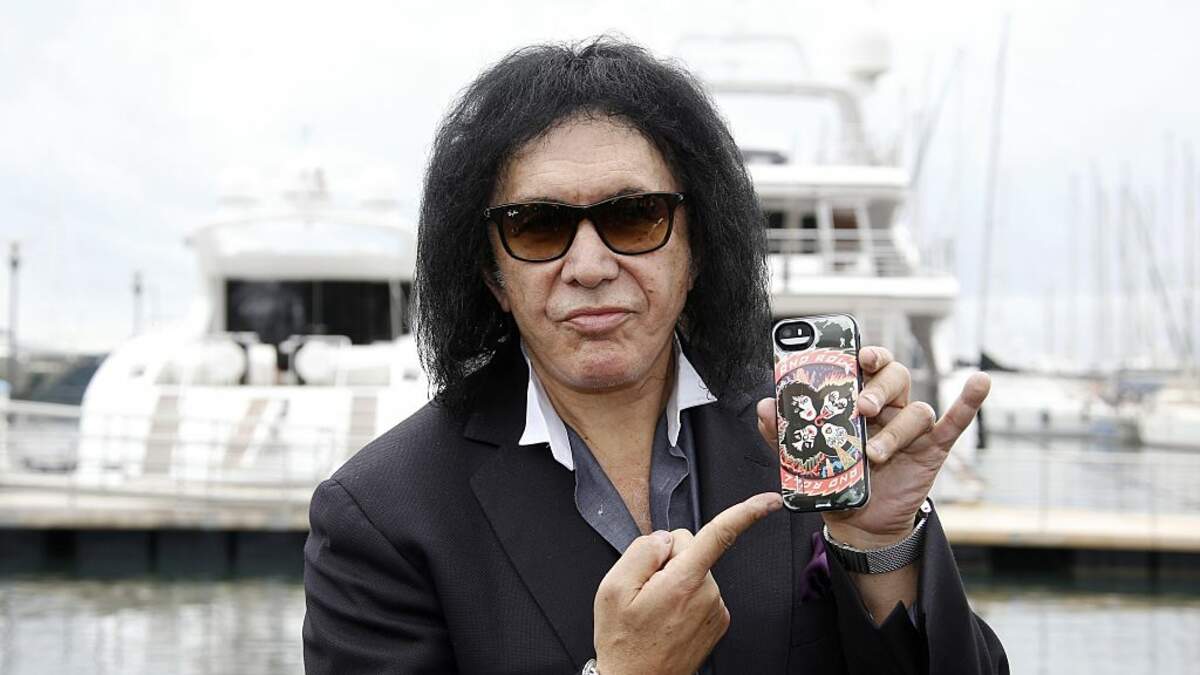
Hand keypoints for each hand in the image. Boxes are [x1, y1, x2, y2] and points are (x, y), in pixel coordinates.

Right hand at [592, 492, 781, 674]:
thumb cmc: (624, 642)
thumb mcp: (612, 589)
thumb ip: (641, 551)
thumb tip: (664, 540)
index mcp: (683, 582)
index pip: (719, 536)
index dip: (746, 513)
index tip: (769, 501)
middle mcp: (707, 595)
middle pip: (692, 548)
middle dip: (668, 559)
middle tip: (645, 589)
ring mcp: (715, 610)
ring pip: (695, 570)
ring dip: (674, 580)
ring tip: (654, 609)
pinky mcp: (717, 621)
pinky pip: (700, 590)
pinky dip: (683, 596)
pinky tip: (666, 616)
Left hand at [757, 346, 990, 548]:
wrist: (858, 523)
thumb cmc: (834, 479)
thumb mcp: (803, 457)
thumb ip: (782, 432)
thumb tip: (764, 406)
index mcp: (858, 399)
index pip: (865, 365)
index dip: (863, 354)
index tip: (855, 355)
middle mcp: (888, 406)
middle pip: (894, 377)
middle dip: (878, 389)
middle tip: (860, 409)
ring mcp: (911, 428)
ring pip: (915, 410)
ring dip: (895, 431)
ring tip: (873, 455)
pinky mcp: (932, 449)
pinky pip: (953, 421)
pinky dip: (968, 402)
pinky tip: (979, 382)